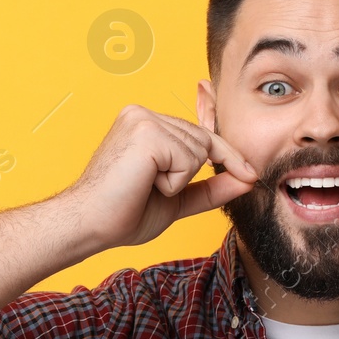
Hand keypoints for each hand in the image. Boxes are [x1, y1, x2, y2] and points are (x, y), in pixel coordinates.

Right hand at [69, 105, 259, 250]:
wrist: (89, 225)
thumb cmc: (122, 214)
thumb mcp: (177, 199)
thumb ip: (211, 187)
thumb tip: (248, 179)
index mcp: (146, 123)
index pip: (200, 134)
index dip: (227, 155)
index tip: (249, 173)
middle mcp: (144, 113)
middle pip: (205, 141)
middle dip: (194, 173)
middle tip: (151, 189)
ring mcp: (144, 119)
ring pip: (199, 150)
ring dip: (178, 181)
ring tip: (143, 186)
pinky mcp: (147, 131)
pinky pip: (190, 160)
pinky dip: (174, 182)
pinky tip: (144, 183)